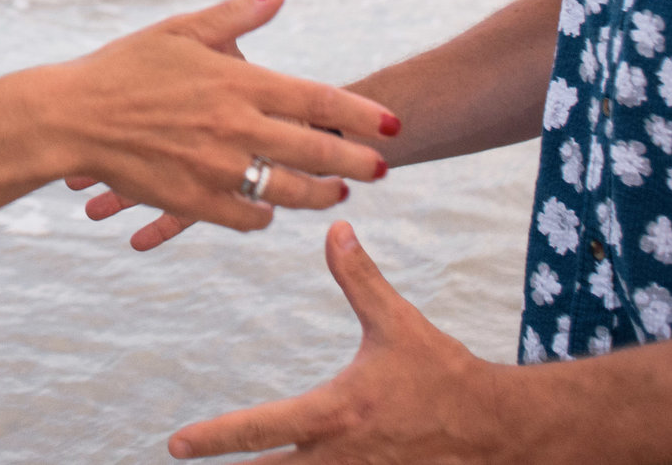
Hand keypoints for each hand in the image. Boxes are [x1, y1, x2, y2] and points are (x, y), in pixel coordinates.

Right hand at [41, 0, 394, 231]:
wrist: (70, 117)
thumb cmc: (124, 67)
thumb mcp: (181, 30)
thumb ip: (238, 15)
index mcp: (236, 82)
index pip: (318, 99)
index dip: (361, 114)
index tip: (392, 126)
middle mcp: (234, 128)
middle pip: (317, 153)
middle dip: (357, 164)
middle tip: (380, 170)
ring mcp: (215, 170)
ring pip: (289, 193)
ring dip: (320, 195)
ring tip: (334, 193)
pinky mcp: (194, 202)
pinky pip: (248, 217)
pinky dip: (265, 213)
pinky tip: (271, 205)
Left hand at [167, 222, 513, 462]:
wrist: (494, 425)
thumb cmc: (442, 373)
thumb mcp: (398, 323)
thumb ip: (360, 278)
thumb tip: (335, 229)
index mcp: (335, 412)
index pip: (261, 429)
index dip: (215, 439)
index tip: (177, 444)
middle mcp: (340, 456)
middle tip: (182, 463)